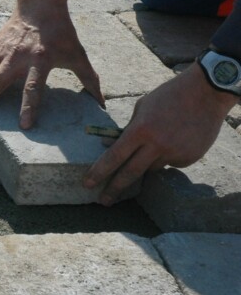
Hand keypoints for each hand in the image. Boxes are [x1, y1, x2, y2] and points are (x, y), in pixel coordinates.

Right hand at [0, 7, 104, 128]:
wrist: (39, 4)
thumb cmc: (61, 31)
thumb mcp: (78, 54)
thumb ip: (89, 79)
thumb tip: (101, 103)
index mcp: (40, 60)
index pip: (33, 87)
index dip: (29, 106)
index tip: (24, 125)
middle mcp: (16, 57)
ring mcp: (0, 52)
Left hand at [84, 64, 235, 205]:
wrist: (206, 93)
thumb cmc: (169, 96)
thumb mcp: (142, 108)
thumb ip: (129, 129)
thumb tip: (112, 145)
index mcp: (140, 130)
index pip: (115, 156)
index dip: (99, 172)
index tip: (87, 184)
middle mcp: (157, 145)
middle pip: (130, 173)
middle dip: (114, 189)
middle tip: (103, 201)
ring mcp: (175, 153)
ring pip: (152, 167)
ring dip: (147, 161)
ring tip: (160, 138)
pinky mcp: (189, 158)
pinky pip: (171, 162)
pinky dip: (168, 155)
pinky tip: (177, 138)